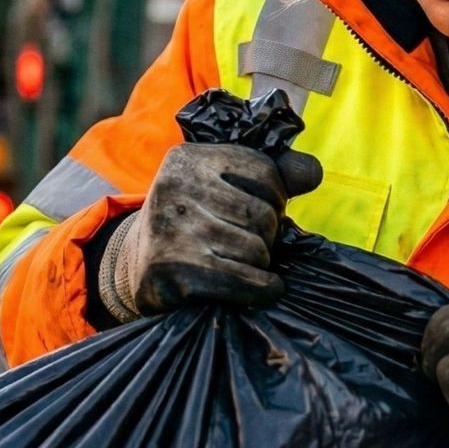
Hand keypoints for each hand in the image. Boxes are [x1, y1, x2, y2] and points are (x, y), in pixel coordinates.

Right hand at [97, 142, 320, 319]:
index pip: (265, 172)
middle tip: (247, 246)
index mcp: (189, 157)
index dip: (274, 199)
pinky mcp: (170, 271)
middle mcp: (174, 186)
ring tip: (240, 265)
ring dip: (260, 265)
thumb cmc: (194, 222)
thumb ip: (275, 173)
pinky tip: (261, 289)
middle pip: (263, 215)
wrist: (136, 266)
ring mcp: (170, 229)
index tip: (256, 214)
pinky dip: (262, 289)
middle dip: (267, 237)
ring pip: (256, 250)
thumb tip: (312, 172)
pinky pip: (243, 281)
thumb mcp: (224, 185)